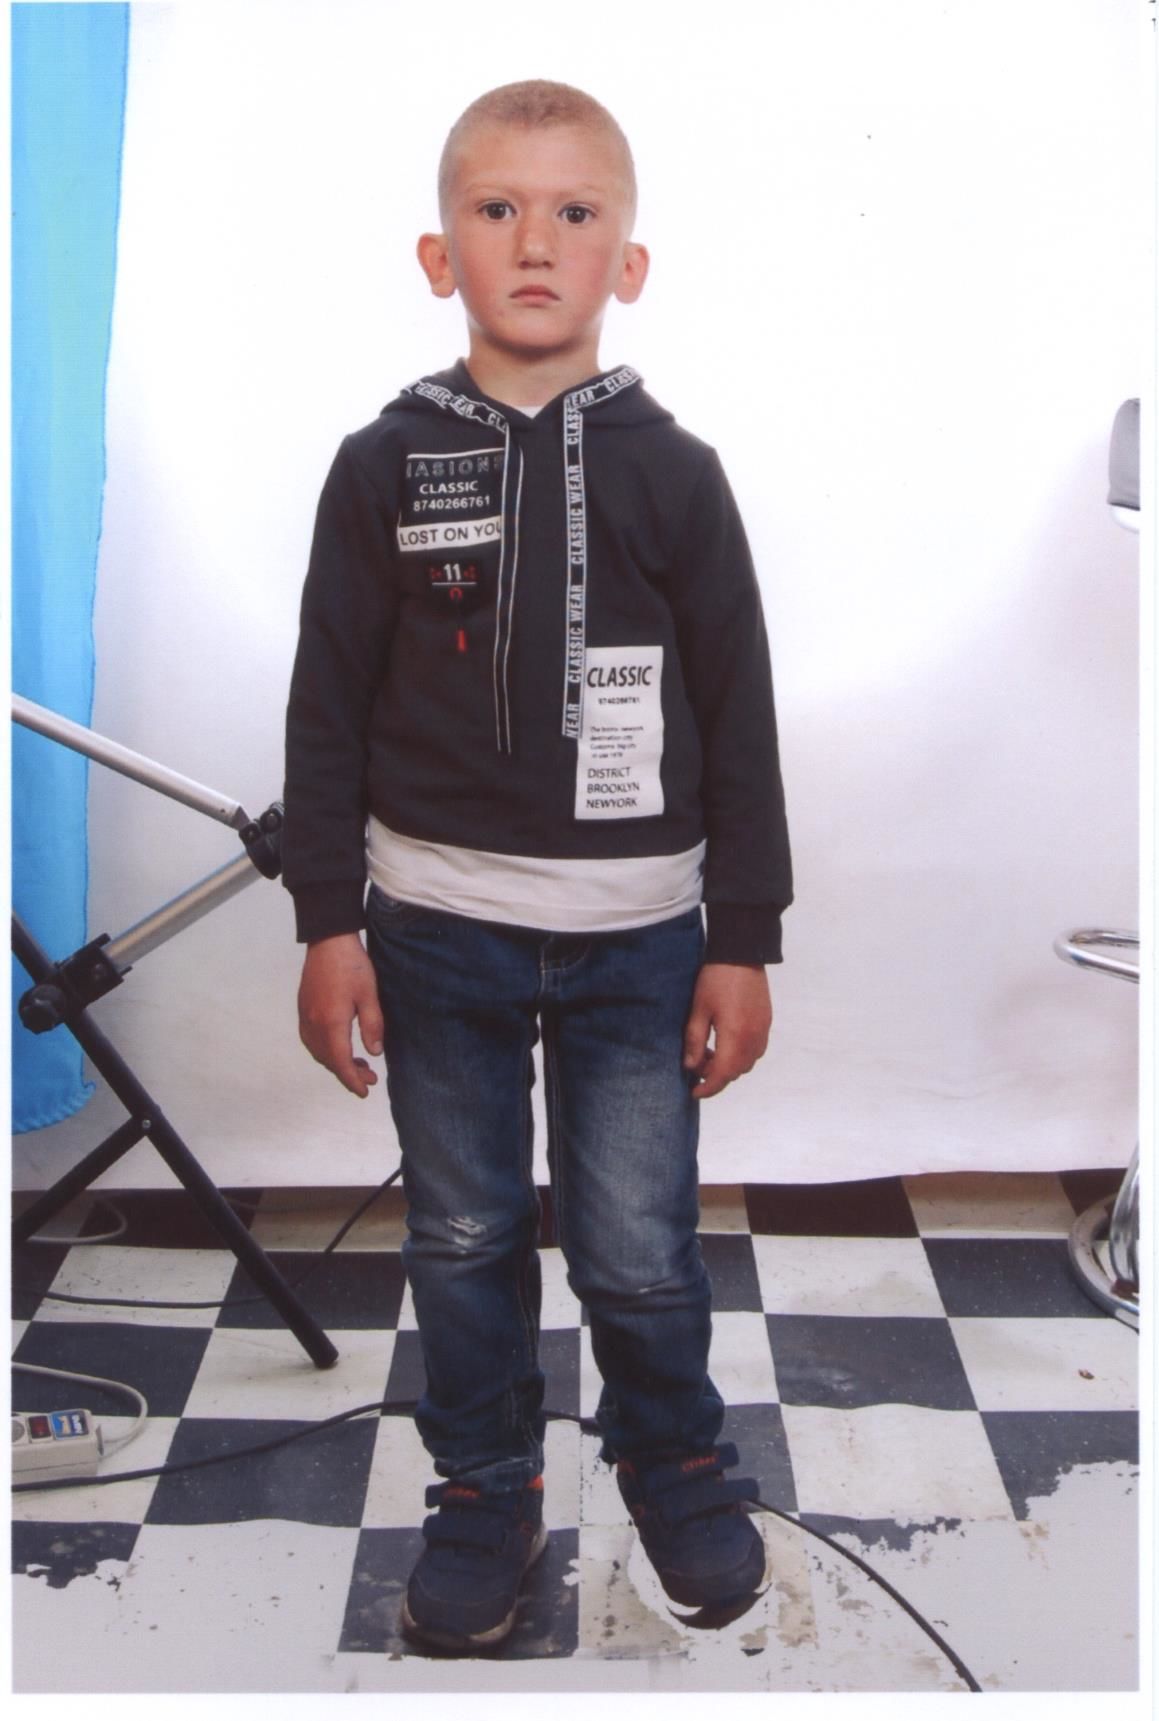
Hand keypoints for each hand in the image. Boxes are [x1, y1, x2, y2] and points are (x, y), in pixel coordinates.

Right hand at [298, 933, 384, 1097]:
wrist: (328, 940)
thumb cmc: (351, 965)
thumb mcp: (369, 995)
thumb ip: (372, 1025)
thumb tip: (373, 1052)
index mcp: (331, 1022)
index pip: (340, 1061)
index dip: (352, 1080)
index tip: (364, 1092)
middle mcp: (314, 1023)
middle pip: (328, 1060)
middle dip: (348, 1073)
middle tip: (370, 1078)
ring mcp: (305, 1016)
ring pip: (318, 1052)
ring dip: (337, 1062)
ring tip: (359, 1064)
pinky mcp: (303, 1009)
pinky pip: (311, 1040)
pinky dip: (326, 1050)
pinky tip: (339, 1047)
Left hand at [682, 963, 771, 1098]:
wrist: (742, 954)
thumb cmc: (716, 979)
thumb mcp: (698, 1010)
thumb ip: (695, 1041)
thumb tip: (691, 1066)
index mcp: (735, 1037)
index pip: (722, 1074)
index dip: (708, 1088)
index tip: (694, 1092)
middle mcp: (753, 1038)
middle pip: (736, 1072)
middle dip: (716, 1075)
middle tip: (696, 1064)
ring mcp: (763, 1031)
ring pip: (747, 1063)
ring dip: (729, 1065)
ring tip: (709, 1051)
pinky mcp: (766, 1022)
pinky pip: (756, 1050)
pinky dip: (740, 1055)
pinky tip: (726, 1042)